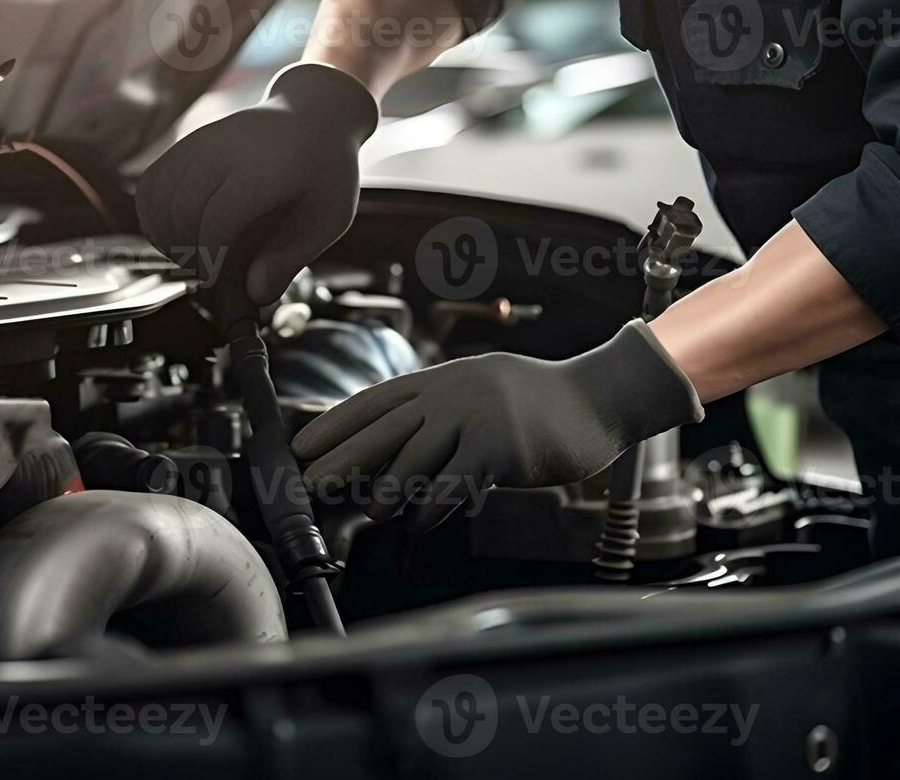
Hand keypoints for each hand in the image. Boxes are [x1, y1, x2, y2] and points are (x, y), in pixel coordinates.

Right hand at [137, 63, 377, 305]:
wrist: (313, 116)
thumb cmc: (324, 172)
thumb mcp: (329, 218)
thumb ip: (292, 256)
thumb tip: (255, 295)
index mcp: (267, 168)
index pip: (219, 217)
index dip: (210, 256)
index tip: (216, 279)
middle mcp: (226, 149)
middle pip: (183, 210)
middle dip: (189, 252)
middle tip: (208, 274)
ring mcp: (201, 142)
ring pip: (159, 197)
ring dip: (166, 237)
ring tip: (193, 256)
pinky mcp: (186, 144)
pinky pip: (150, 184)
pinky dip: (153, 216)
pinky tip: (175, 234)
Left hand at [291, 321, 704, 531]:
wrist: (597, 399)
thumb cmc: (534, 404)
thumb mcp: (478, 396)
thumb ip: (437, 418)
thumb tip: (387, 458)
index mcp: (442, 379)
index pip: (375, 400)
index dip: (335, 423)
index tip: (302, 444)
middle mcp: (452, 392)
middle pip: (383, 429)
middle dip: (342, 457)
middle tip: (311, 482)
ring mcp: (476, 418)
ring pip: (415, 459)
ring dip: (387, 490)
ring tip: (372, 511)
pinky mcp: (501, 447)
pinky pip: (455, 483)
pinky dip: (433, 507)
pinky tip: (421, 520)